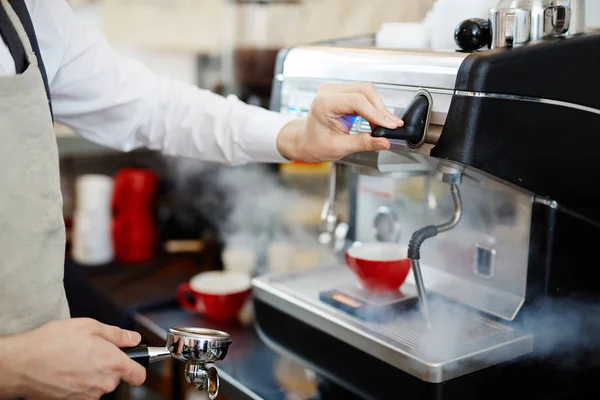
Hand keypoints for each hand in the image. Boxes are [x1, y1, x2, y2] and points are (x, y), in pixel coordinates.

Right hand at [0, 318, 145, 399]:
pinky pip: (84, 391)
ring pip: (99, 384)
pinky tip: (66, 370)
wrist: (23, 363)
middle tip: (90, 350)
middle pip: (116, 377)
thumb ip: (117, 334)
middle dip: (107, 365)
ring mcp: (88, 396)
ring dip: (92, 374)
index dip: (137, 367)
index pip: (139, 375)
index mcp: (113, 363)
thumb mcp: (90, 326)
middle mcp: (104, 383)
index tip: (133, 361)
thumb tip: (133, 338)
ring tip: (74, 359)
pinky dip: (78, 382)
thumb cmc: (54, 342)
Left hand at [276, 82, 402, 161]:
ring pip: (367, 90)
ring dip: (379, 107)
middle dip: (380, 109)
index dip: (376, 113)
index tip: (390, 125)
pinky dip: (373, 107)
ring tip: (384, 125)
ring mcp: (336, 89)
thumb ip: (363, 143)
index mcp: (324, 103)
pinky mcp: (343, 92)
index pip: (357, 101)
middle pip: (365, 91)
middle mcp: (329, 91)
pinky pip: (363, 94)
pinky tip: (377, 120)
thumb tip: (384, 142)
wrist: (305, 141)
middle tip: (391, 126)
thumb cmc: (314, 144)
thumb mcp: (339, 147)